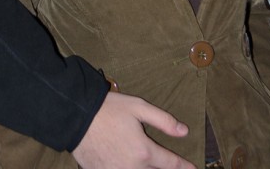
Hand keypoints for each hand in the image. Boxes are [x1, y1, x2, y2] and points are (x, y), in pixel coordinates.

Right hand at [72, 92, 195, 168]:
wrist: (76, 117)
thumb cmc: (108, 109)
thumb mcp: (138, 107)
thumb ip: (163, 120)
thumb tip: (184, 131)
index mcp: (144, 151)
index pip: (170, 163)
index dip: (183, 166)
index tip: (193, 168)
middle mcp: (133, 168)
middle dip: (161, 168)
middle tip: (163, 162)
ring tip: (142, 160)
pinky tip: (123, 161)